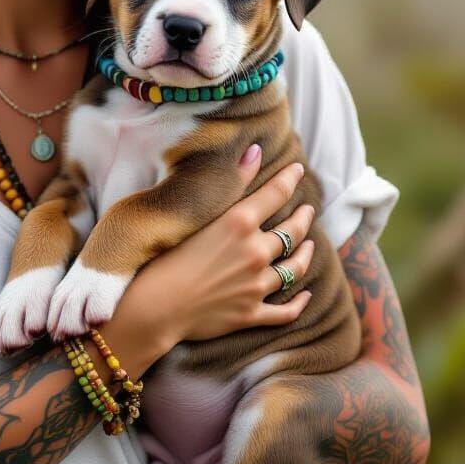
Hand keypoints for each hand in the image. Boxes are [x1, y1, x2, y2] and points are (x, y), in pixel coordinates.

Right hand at [136, 146, 315, 345]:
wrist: (154, 306)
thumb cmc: (166, 253)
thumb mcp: (200, 212)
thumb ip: (233, 182)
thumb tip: (256, 150)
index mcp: (240, 223)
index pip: (276, 193)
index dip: (290, 178)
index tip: (298, 169)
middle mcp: (255, 252)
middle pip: (293, 231)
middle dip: (304, 217)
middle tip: (308, 210)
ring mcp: (256, 285)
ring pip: (295, 269)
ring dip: (306, 255)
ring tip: (310, 246)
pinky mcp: (251, 313)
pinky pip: (286, 311)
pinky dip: (299, 304)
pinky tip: (306, 296)